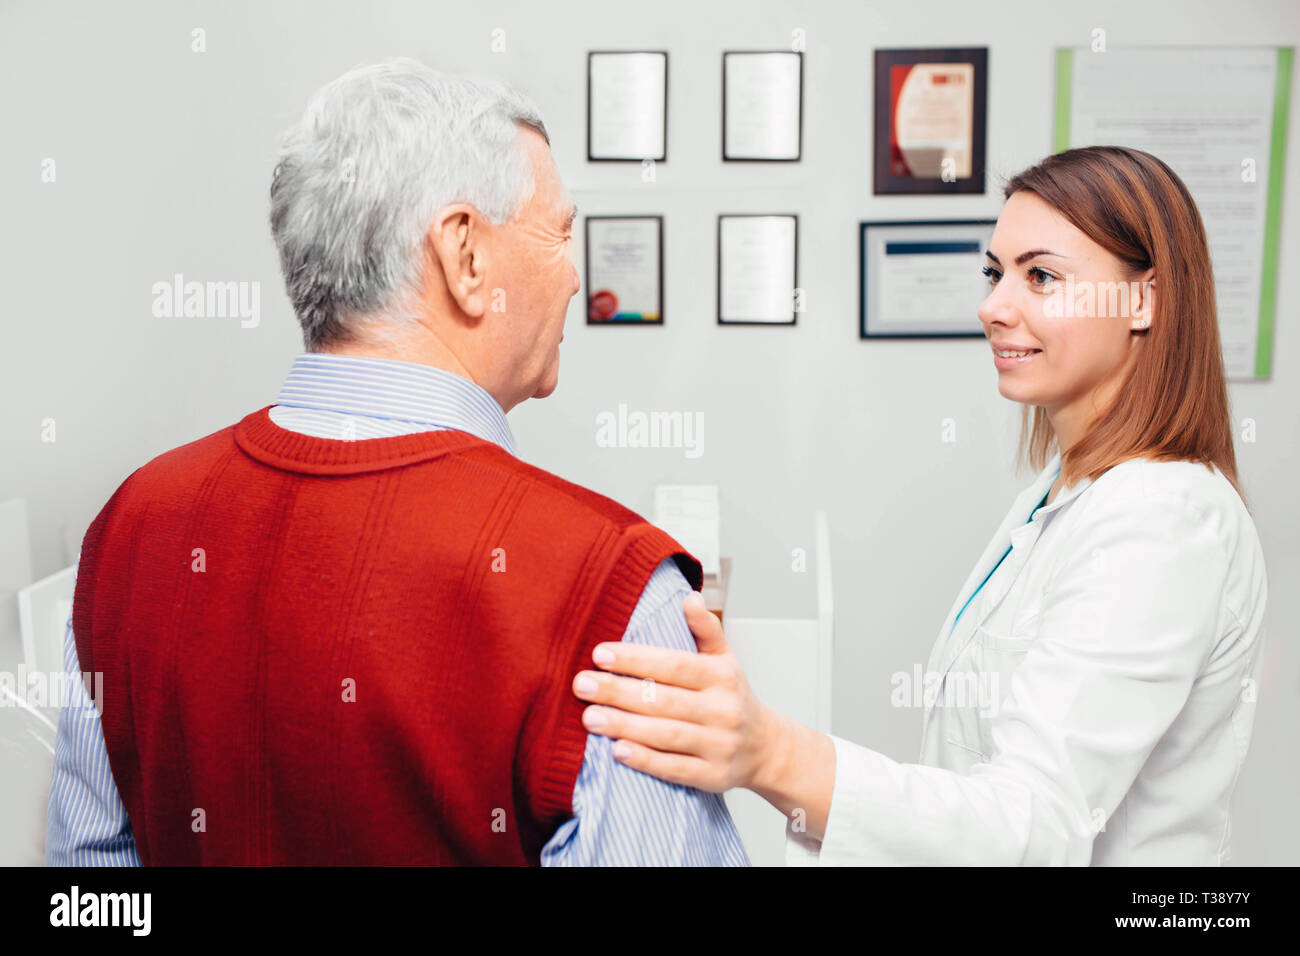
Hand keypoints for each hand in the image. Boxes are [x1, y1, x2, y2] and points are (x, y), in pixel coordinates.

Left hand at [572, 592, 774, 793]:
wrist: (766, 749)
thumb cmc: (733, 698)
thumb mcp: (726, 660)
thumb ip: (706, 629)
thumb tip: (689, 598)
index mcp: (722, 677)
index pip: (674, 665)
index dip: (636, 660)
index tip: (600, 654)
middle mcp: (723, 710)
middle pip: (663, 700)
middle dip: (618, 692)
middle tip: (582, 684)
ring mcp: (719, 745)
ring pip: (666, 734)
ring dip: (624, 726)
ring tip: (589, 717)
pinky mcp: (713, 776)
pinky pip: (675, 768)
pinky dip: (646, 761)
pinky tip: (617, 751)